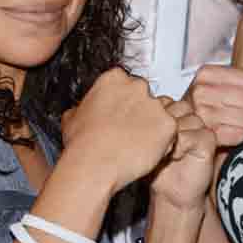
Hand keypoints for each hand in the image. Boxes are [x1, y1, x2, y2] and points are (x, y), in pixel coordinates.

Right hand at [61, 68, 176, 191]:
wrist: (93, 165)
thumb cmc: (82, 144)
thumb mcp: (71, 117)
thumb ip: (83, 106)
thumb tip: (81, 110)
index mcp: (114, 78)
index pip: (128, 83)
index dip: (125, 102)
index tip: (121, 115)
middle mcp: (137, 86)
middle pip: (147, 96)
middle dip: (142, 112)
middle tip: (130, 132)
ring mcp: (155, 104)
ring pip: (160, 114)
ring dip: (152, 127)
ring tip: (136, 144)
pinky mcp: (169, 124)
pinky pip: (171, 132)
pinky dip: (163, 142)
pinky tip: (146, 151)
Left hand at [149, 99, 217, 210]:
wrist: (170, 192)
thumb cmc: (154, 168)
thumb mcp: (141, 142)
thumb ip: (139, 122)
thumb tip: (128, 108)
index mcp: (168, 112)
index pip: (161, 99)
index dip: (152, 116)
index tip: (143, 134)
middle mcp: (185, 117)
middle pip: (175, 106)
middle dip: (162, 125)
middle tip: (155, 145)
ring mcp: (198, 127)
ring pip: (186, 118)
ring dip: (172, 136)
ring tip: (164, 152)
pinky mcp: (208, 141)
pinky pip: (194, 133)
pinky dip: (181, 145)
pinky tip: (174, 156)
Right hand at [182, 64, 242, 146]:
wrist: (187, 129)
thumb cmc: (211, 102)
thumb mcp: (227, 82)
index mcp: (206, 74)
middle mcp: (200, 92)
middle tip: (241, 109)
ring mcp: (201, 115)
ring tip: (235, 121)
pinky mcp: (206, 136)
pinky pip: (240, 135)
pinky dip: (238, 136)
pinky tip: (230, 131)